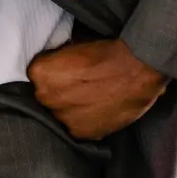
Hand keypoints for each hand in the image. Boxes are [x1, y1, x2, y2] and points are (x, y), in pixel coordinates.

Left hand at [28, 39, 168, 140]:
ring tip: (91, 99)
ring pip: (61, 113)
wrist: (139, 69)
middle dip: (59, 91)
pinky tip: (98, 110)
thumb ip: (58, 59)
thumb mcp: (74, 45)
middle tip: (78, 85)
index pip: (37, 76)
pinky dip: (86, 120)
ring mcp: (63, 118)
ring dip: (71, 108)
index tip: (64, 72)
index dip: (52, 73)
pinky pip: (77, 127)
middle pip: (46, 96)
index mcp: (40, 74)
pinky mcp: (81, 133)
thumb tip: (56, 62)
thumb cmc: (107, 51)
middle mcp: (46, 97)